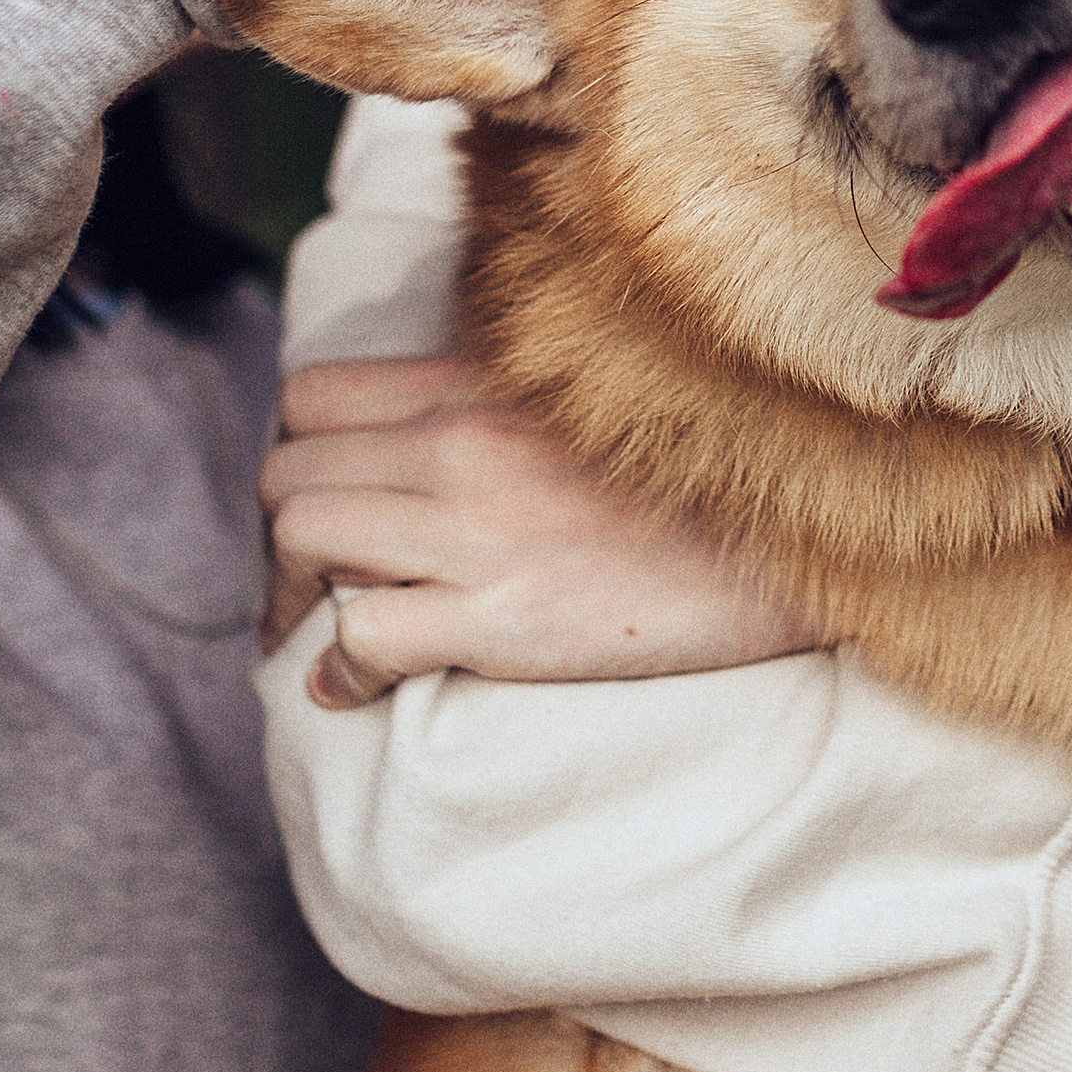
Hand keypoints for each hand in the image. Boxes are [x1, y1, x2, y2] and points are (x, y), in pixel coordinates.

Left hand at [259, 356, 818, 706]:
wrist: (791, 540)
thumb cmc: (696, 479)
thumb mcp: (589, 403)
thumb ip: (499, 405)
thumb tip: (425, 444)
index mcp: (481, 385)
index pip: (312, 396)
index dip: (297, 454)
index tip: (320, 501)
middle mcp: (464, 443)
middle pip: (287, 469)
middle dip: (279, 536)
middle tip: (308, 586)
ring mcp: (479, 528)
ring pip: (302, 536)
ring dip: (291, 597)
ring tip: (319, 634)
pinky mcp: (502, 615)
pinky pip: (362, 635)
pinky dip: (341, 669)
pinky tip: (358, 687)